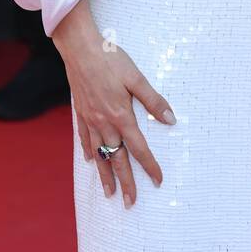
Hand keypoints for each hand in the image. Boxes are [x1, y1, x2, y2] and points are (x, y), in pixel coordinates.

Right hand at [52, 0, 175, 207]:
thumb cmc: (111, 59)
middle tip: (131, 203)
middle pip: (116, 159)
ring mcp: (89, 119)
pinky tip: (92, 160)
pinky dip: (90, 152)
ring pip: (99, 154)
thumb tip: (171, 119)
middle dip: (125, 182)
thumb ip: (153, 100)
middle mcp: (104, 123)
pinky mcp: (80, 113)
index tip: (158, 181)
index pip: (139, 148)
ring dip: (105, 175)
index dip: (149, 166)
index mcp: (121, 115)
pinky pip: (85, 139)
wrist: (79, 49)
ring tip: (110, 193)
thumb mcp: (137, 77)